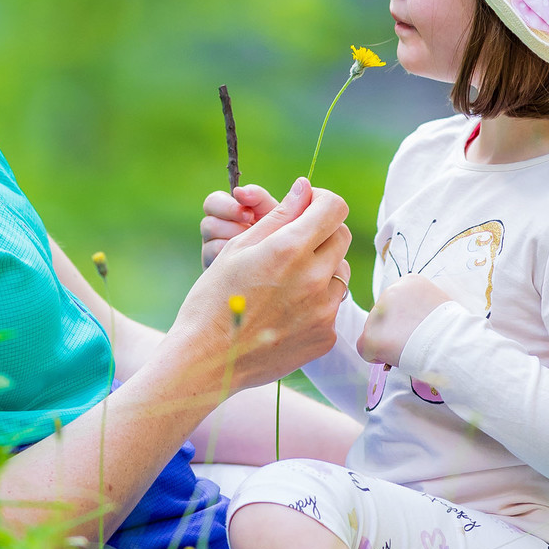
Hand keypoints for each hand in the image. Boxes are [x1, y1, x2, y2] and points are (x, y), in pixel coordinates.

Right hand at [173, 179, 351, 391]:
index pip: (334, 208)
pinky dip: (315, 302)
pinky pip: (331, 306)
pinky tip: (285, 310)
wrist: (207, 361)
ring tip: (287, 280)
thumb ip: (279, 216)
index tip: (307, 208)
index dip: (321, 202)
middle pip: (341, 238)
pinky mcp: (325, 337)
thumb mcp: (239, 248)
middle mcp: (314, 278)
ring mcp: (323, 311)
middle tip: (293, 243)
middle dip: (322, 232)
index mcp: (290, 249)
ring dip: (321, 268)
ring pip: (339, 273)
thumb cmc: (214, 299)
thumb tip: (305, 188)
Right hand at [200, 181, 280, 268]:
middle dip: (232, 228)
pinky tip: (251, 263)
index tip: (249, 215)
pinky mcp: (215, 270)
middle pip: (208, 224)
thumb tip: (239, 191)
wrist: (282, 263)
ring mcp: (213, 251)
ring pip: (211, 244)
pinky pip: (217, 264)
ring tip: (255, 249)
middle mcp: (216, 231)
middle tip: (251, 233)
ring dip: (235, 245)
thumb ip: (257, 197)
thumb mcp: (270, 211)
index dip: (227, 207)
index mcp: (226, 212)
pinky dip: (235, 263)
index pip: (212, 202)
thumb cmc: (277, 232)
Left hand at [357, 275, 452, 366]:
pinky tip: (395, 359)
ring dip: (387, 343)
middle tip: (413, 343)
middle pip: (384, 316)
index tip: (418, 330)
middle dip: (393, 331)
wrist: (453, 344)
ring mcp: (378, 313)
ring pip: (374, 332)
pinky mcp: (371, 336)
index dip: (405, 320)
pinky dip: (376, 357)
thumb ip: (419, 307)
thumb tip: (412, 322)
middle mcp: (390, 291)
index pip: (396, 303)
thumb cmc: (454, 330)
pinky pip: (365, 350)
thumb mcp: (439, 305)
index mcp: (408, 281)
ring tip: (409, 350)